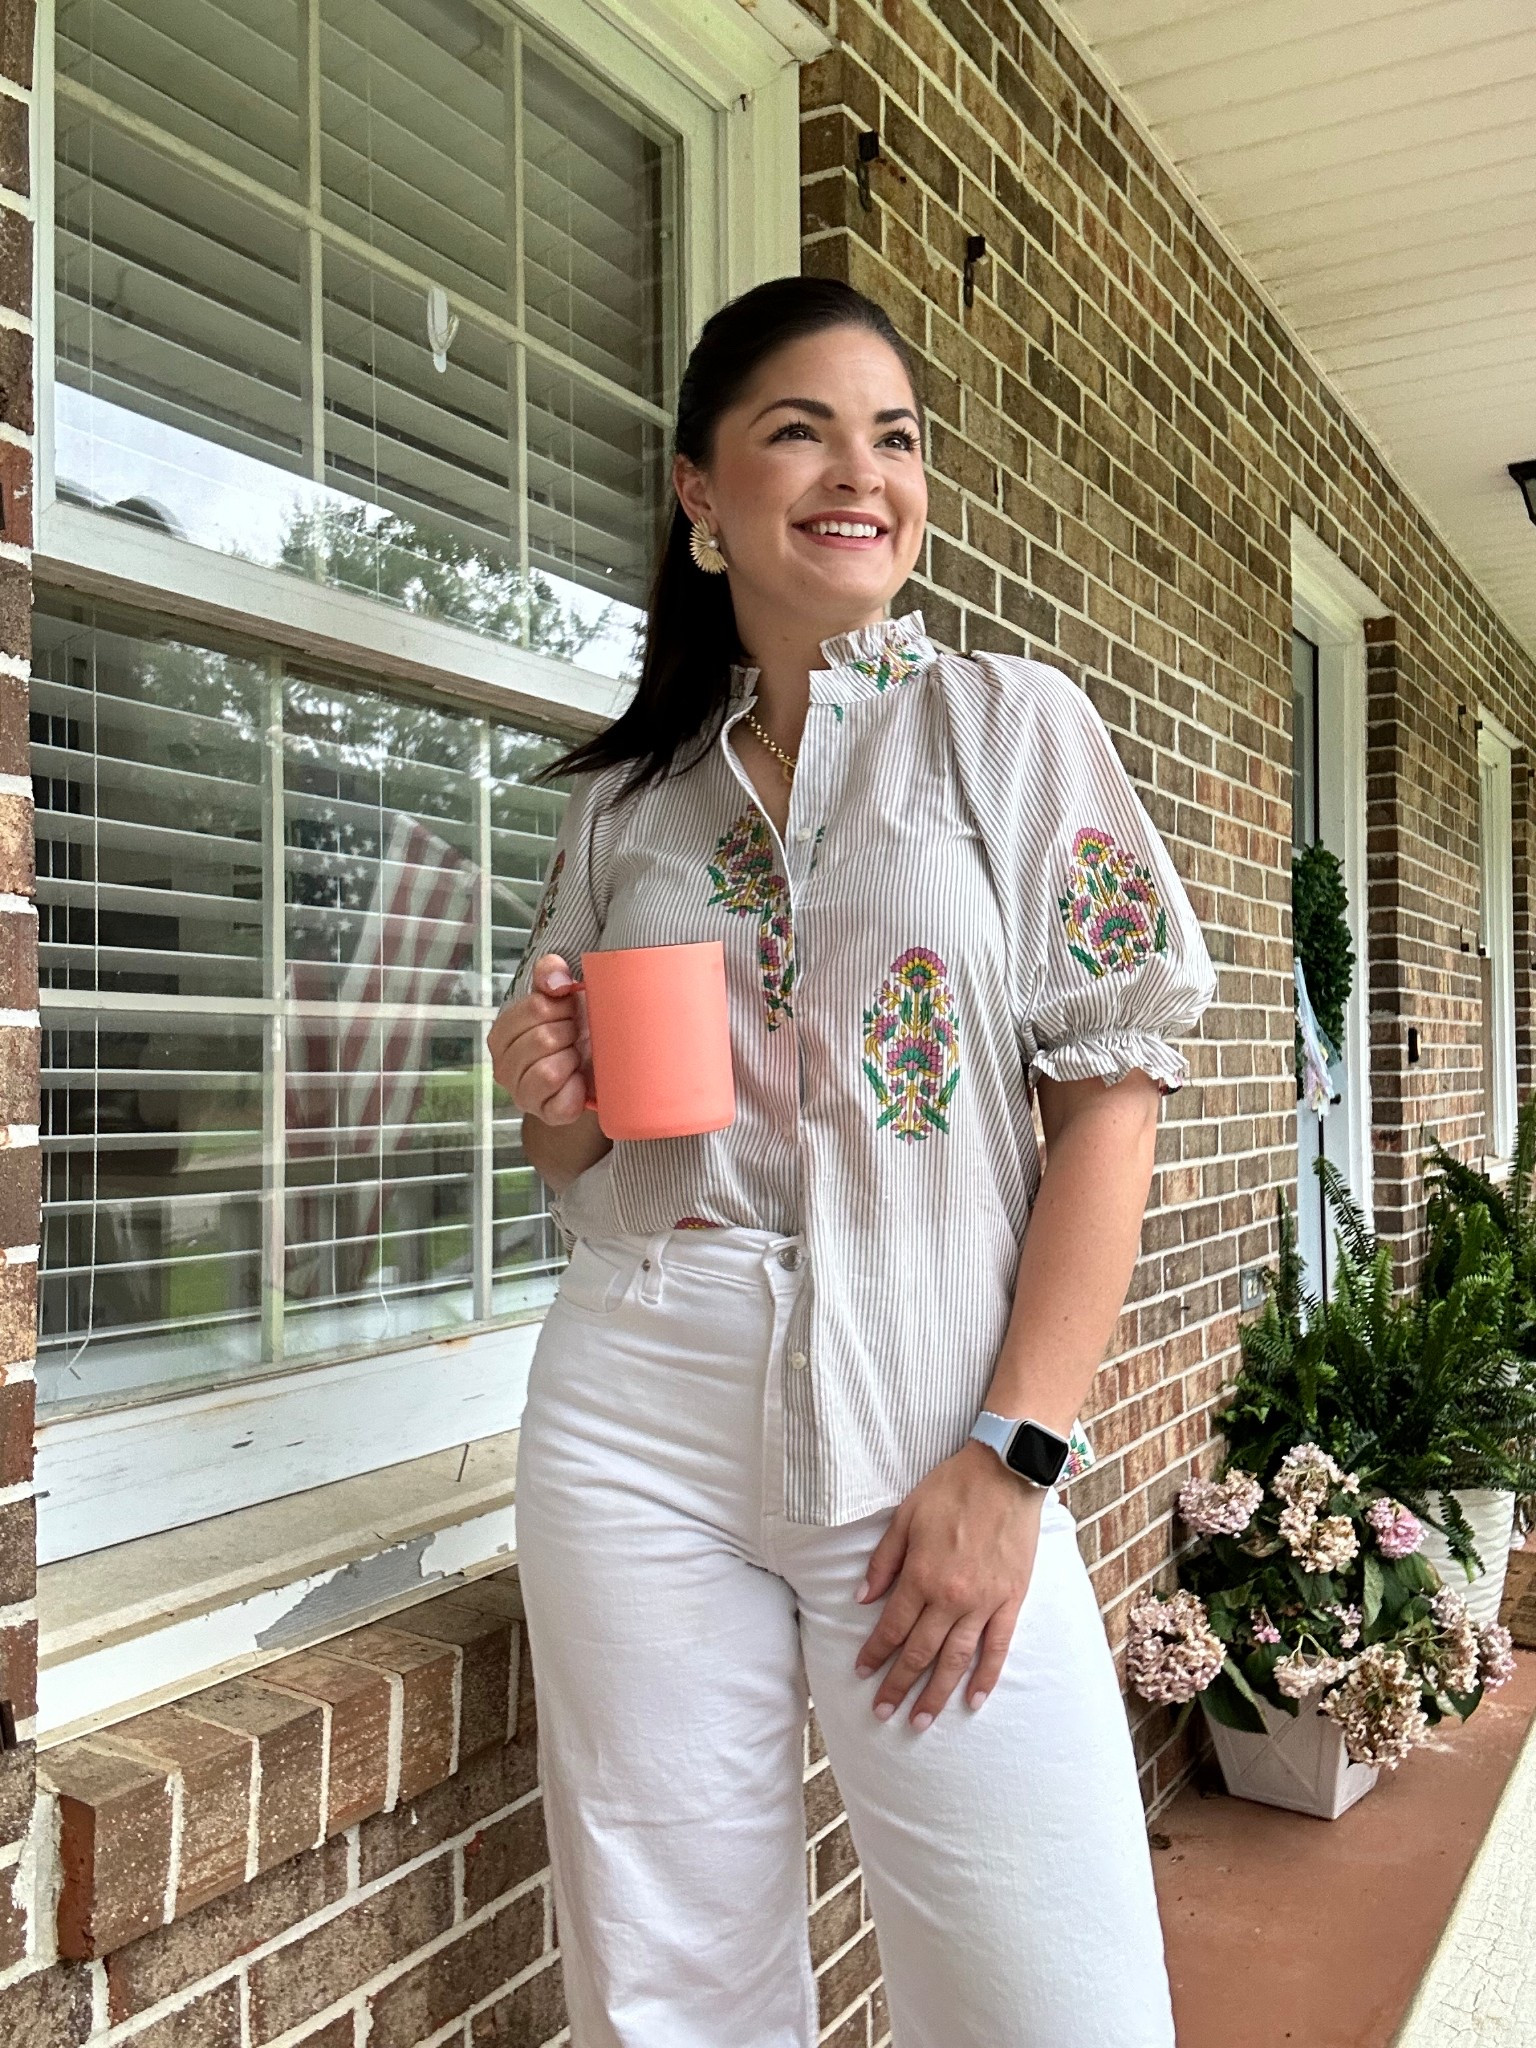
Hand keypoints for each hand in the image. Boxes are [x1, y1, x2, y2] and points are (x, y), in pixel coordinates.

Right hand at [486, 954, 593, 1123]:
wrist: (595, 1070)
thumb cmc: (575, 1031)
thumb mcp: (562, 996)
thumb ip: (551, 974)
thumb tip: (556, 984)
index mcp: (502, 1034)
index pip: (536, 1007)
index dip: (563, 1006)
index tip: (570, 1011)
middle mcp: (503, 1066)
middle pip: (543, 1039)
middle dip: (570, 1033)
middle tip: (576, 1037)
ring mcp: (522, 1094)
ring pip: (548, 1072)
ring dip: (572, 1061)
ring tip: (575, 1058)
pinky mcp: (545, 1115)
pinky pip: (562, 1102)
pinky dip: (577, 1090)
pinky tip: (579, 1081)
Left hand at [853, 1440, 1044, 1728]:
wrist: (1005, 1473)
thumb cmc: (951, 1489)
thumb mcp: (905, 1516)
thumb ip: (884, 1561)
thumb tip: (862, 1599)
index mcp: (921, 1575)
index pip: (892, 1627)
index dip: (875, 1653)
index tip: (862, 1673)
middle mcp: (951, 1597)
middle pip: (920, 1652)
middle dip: (898, 1685)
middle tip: (883, 1713)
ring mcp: (984, 1602)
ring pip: (956, 1659)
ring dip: (936, 1694)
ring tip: (920, 1721)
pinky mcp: (1011, 1600)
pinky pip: (998, 1647)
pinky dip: (986, 1677)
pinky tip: (973, 1700)